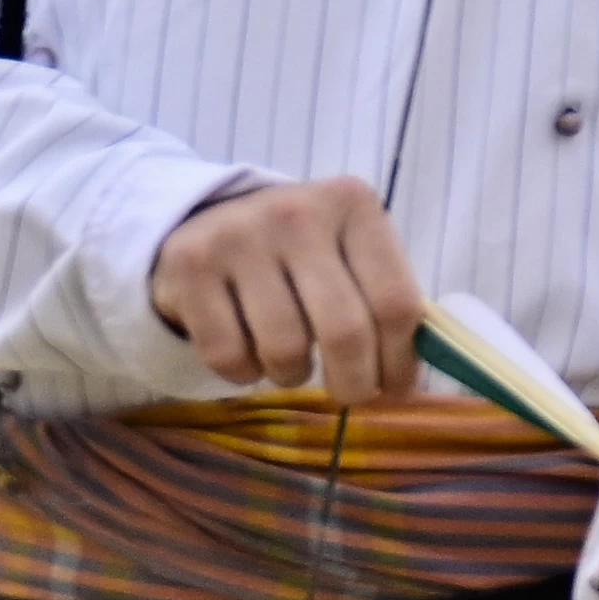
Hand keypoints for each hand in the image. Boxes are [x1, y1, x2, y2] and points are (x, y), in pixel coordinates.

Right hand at [150, 174, 423, 395]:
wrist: (211, 221)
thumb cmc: (301, 250)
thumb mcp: (351, 253)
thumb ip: (385, 303)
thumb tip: (409, 385)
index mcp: (353, 204)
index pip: (395, 301)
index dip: (400, 359)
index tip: (398, 390)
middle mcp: (297, 213)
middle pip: (344, 330)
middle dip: (354, 381)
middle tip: (351, 395)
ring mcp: (238, 236)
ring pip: (284, 348)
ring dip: (293, 375)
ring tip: (293, 363)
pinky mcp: (189, 266)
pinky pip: (228, 355)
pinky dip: (245, 374)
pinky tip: (251, 355)